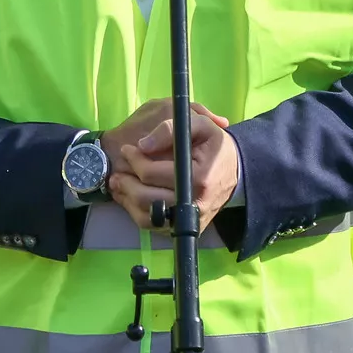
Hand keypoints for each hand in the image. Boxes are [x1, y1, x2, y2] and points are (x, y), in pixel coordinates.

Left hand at [104, 101, 238, 234]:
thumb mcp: (200, 125)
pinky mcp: (184, 226)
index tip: (127, 149)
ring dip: (127, 199)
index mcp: (198, 177)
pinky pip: (152, 226)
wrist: (235, 170)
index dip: (134, 160)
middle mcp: (194, 203)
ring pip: (146, 216)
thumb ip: (170, 128)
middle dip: (126, 182)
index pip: (152, 174)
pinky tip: (129, 196)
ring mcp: (189, 219)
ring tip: (118, 182)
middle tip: (118, 169)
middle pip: (146, 198)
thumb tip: (143, 145)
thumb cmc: (214, 145)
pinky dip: (135, 212)